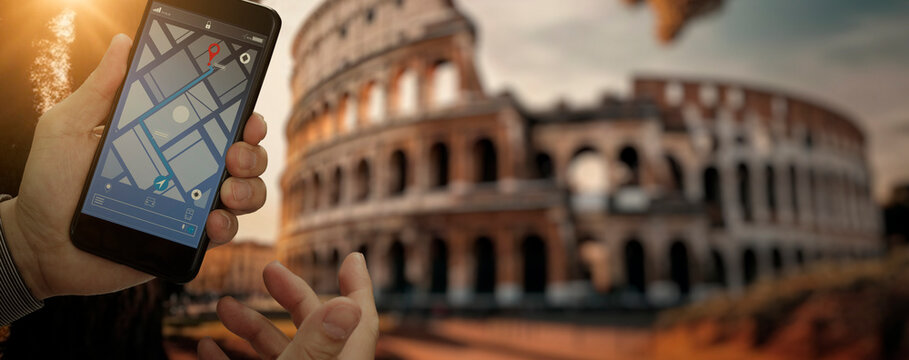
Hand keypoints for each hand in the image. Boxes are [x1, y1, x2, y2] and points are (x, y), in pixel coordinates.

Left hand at [0, 34, 267, 298]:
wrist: (41, 244)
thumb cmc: (51, 183)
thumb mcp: (70, 127)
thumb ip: (100, 89)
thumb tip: (123, 44)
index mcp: (167, 139)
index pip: (217, 123)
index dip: (242, 117)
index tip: (246, 116)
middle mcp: (188, 169)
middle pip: (245, 155)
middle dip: (252, 152)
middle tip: (234, 156)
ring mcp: (191, 205)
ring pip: (247, 192)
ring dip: (249, 188)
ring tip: (226, 192)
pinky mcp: (188, 239)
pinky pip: (226, 230)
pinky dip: (228, 225)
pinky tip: (211, 222)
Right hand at [198, 253, 378, 359]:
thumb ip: (319, 340)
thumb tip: (348, 304)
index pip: (358, 320)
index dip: (358, 286)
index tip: (353, 258)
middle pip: (314, 326)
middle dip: (291, 294)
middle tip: (269, 269)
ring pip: (280, 349)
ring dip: (251, 326)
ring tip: (224, 306)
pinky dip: (230, 357)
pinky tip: (207, 347)